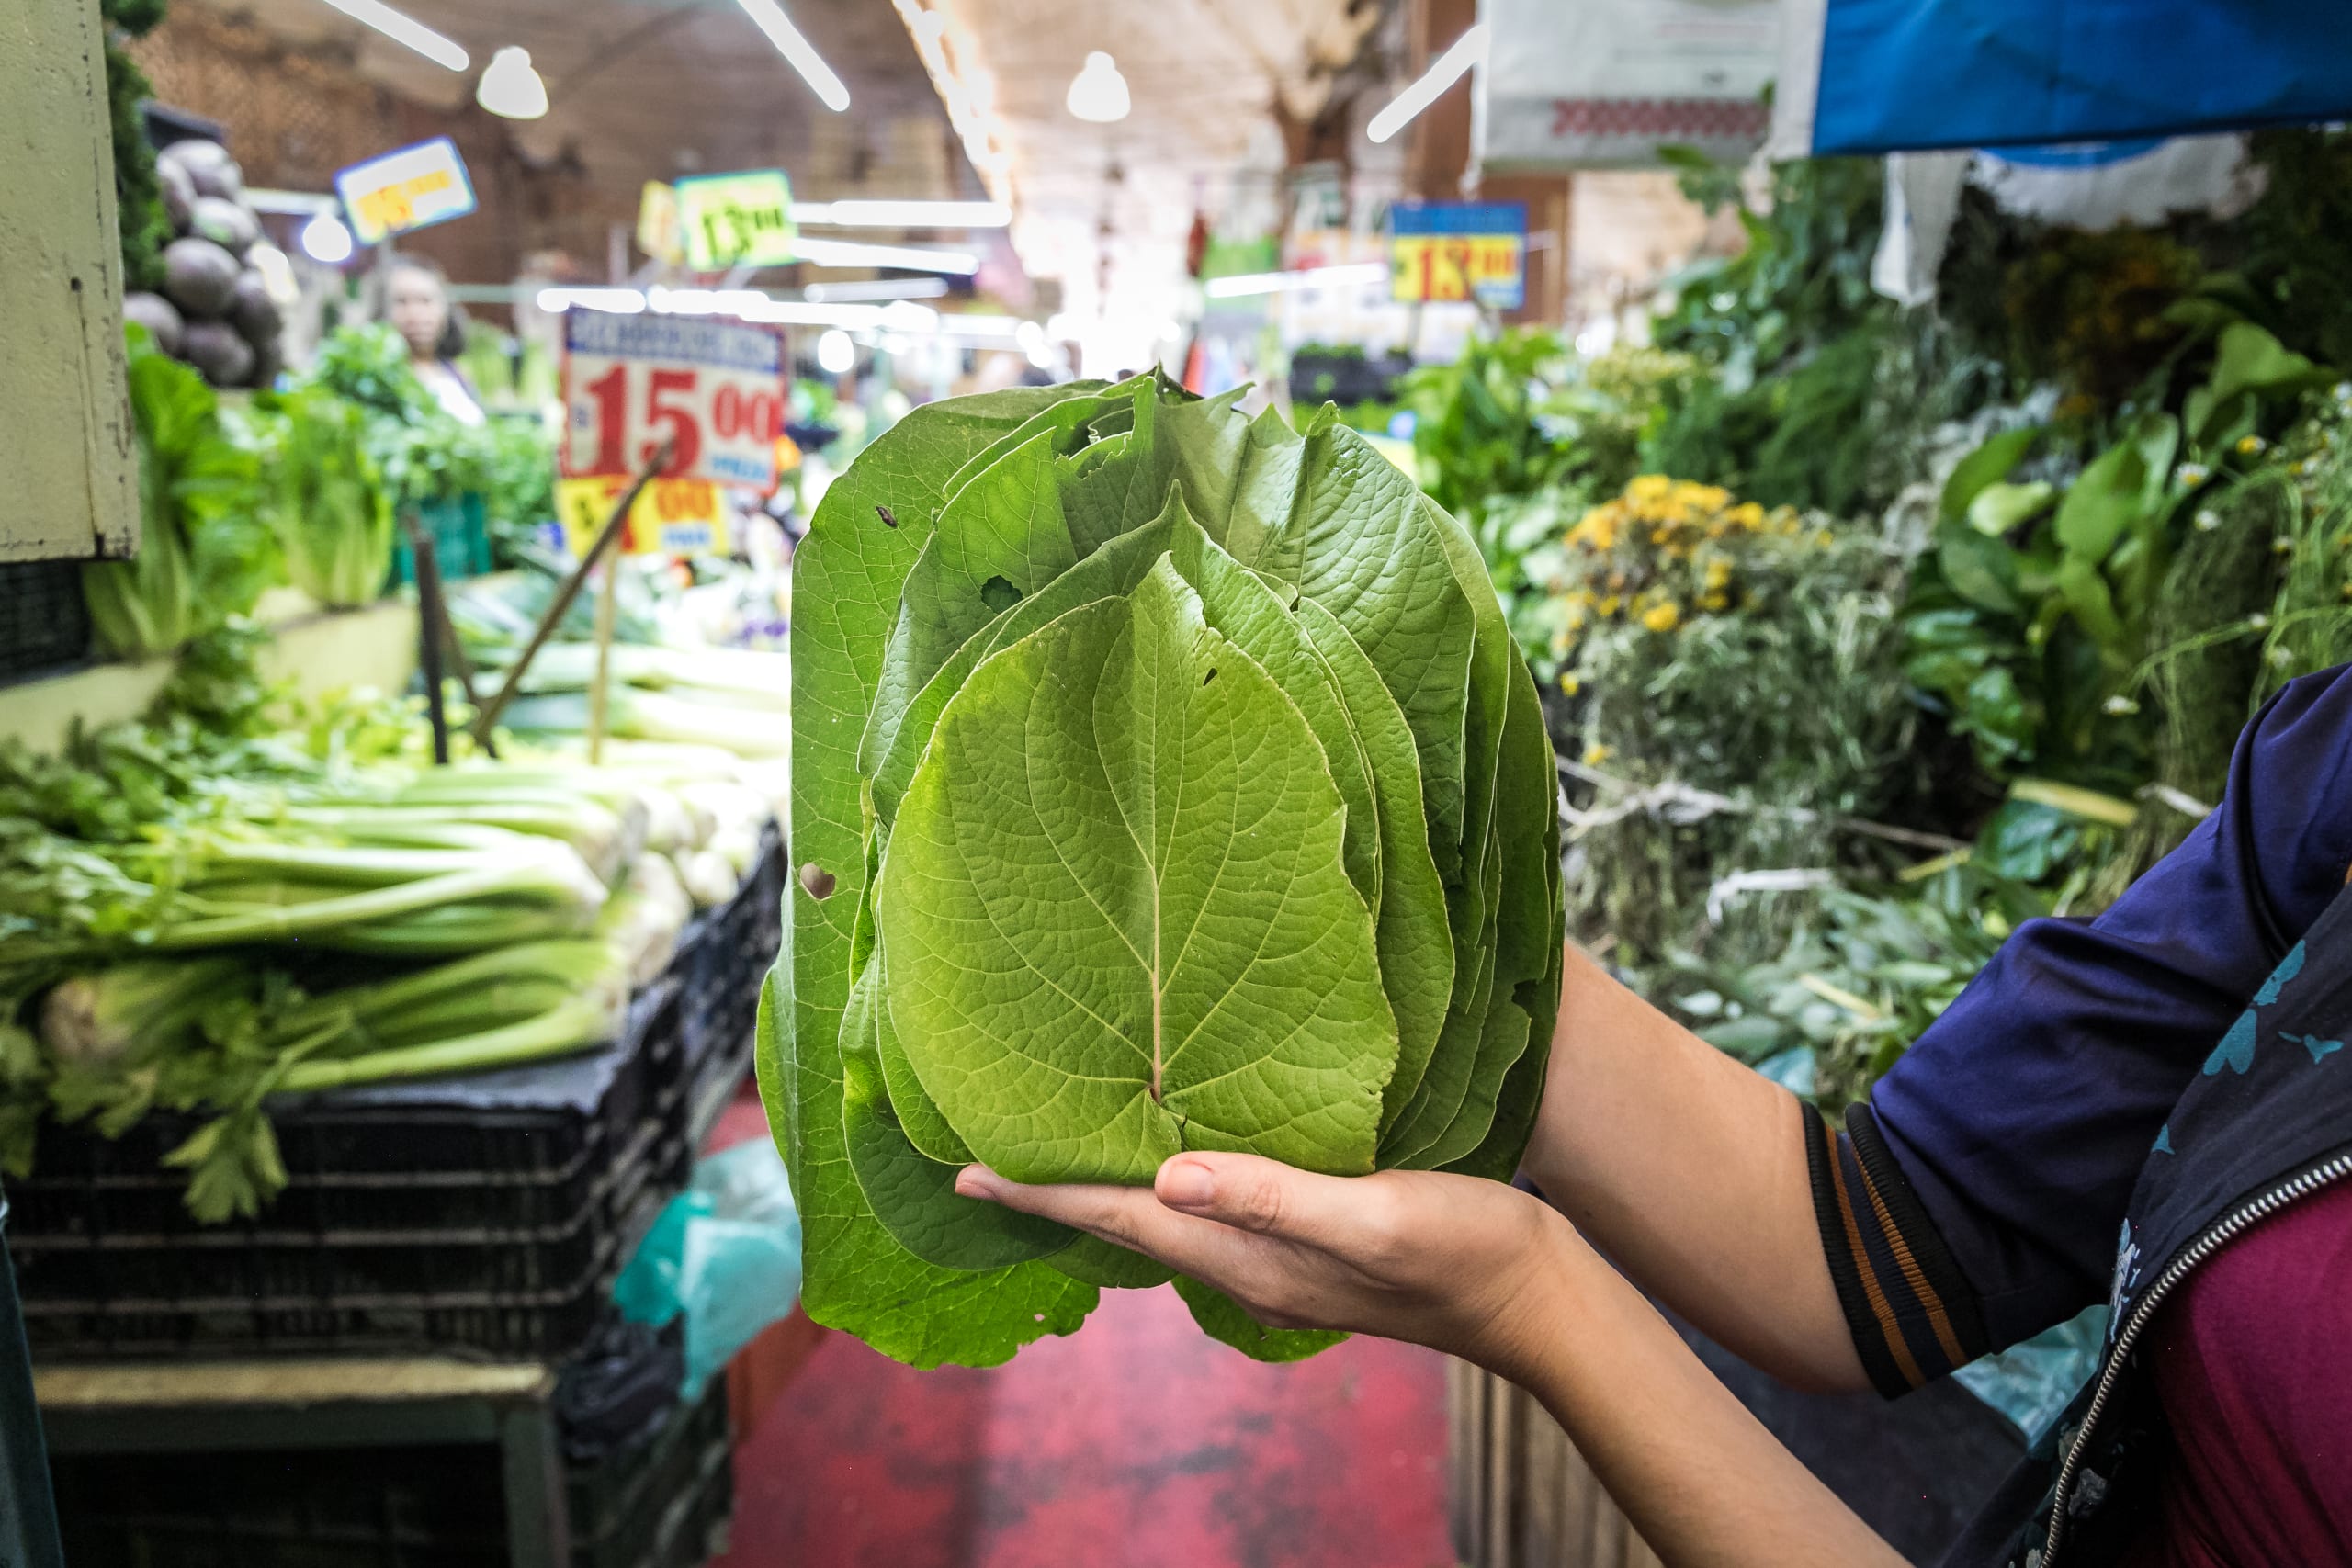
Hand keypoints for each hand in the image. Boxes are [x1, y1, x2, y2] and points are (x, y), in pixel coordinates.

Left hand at [956, 1152, 1572, 1371]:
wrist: (1537, 1297)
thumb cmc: (1464, 1249)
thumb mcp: (1371, 1215)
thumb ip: (1272, 1197)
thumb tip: (1169, 1180)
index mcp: (1250, 1258)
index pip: (1121, 1218)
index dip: (1043, 1192)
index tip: (966, 1173)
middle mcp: (1248, 1266)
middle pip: (1126, 1224)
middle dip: (1055, 1191)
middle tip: (983, 1158)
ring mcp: (1277, 1263)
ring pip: (1165, 1219)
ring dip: (1105, 1187)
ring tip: (1051, 1152)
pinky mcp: (1308, 1246)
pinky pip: (1211, 1213)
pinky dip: (1167, 1183)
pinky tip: (1169, 1157)